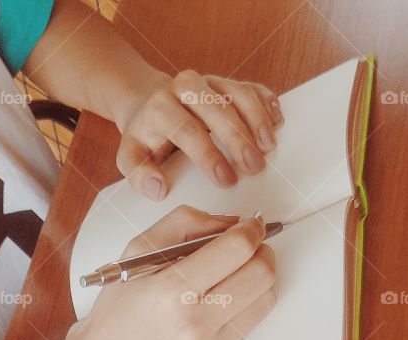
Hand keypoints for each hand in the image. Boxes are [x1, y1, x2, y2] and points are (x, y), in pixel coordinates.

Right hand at [61, 206, 276, 339]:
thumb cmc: (116, 312)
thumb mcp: (136, 251)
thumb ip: (184, 223)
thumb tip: (232, 222)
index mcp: (171, 291)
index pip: (237, 249)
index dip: (252, 229)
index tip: (250, 224)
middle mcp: (194, 324)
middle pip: (263, 273)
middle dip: (262, 251)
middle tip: (248, 246)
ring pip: (266, 299)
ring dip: (258, 278)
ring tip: (236, 273)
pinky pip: (249, 324)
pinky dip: (243, 306)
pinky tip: (219, 303)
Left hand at [114, 70, 283, 198]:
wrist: (148, 102)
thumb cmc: (144, 136)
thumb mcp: (130, 157)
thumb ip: (139, 175)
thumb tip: (158, 190)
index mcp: (161, 107)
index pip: (188, 131)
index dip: (209, 156)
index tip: (226, 180)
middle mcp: (185, 87)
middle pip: (217, 110)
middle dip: (239, 140)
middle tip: (254, 167)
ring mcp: (208, 81)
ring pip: (238, 93)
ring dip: (257, 120)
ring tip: (269, 147)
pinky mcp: (226, 81)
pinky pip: (250, 87)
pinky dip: (266, 102)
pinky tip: (276, 121)